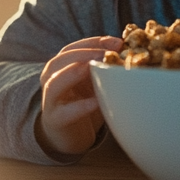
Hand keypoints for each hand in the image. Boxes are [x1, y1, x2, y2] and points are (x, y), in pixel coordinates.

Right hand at [37, 36, 121, 156]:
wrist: (67, 136)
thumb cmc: (82, 104)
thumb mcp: (92, 82)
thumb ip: (102, 68)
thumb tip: (128, 52)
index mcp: (60, 67)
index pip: (73, 48)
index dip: (93, 43)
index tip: (117, 42)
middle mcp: (51, 79)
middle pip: (60, 60)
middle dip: (84, 54)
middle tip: (107, 54)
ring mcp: (50, 100)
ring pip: (54, 83)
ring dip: (73, 74)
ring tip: (91, 68)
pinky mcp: (55, 120)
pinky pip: (65, 112)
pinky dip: (80, 107)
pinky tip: (96, 102)